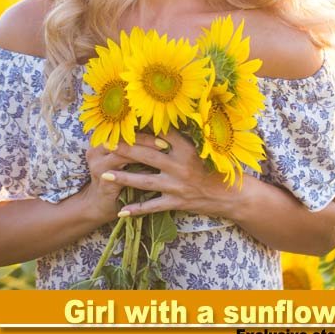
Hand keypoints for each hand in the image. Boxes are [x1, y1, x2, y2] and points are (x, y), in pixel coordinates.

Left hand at [98, 132, 232, 220]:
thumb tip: (160, 122)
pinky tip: (121, 211)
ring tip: (105, 175)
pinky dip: (137, 210)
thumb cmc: (215, 168)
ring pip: (145, 180)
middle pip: (146, 154)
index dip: (138, 129)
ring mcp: (177, 185)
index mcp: (186, 147)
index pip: (158, 134)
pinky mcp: (177, 202)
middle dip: (124, 149)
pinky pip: (152, 207)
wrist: (230, 195)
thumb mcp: (200, 148)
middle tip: (105, 145)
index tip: (121, 124)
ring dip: (123, 178)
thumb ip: (180, 137)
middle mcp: (180, 165)